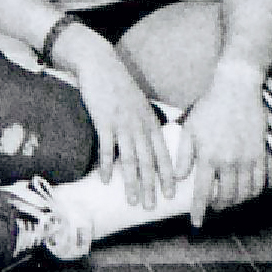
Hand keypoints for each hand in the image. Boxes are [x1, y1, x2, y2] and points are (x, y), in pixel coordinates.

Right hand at [58, 27, 173, 209]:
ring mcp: (122, 124)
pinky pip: (106, 148)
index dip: (167, 176)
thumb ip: (145, 123)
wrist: (99, 63)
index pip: (163, 154)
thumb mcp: (139, 103)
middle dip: (151, 186)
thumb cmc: (118, 84)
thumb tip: (149, 143)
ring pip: (130, 159)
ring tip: (133, 201)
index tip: (172, 195)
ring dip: (132, 183)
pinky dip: (106, 166)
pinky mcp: (103, 121)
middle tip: (153, 207)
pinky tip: (105, 180)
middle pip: (148, 162)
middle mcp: (139, 126)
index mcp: (150, 122)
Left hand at [182, 64, 268, 220]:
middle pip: (225, 197)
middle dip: (218, 207)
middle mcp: (228, 163)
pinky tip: (245, 192)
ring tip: (227, 201)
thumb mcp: (190, 129)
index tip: (196, 224)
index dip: (199, 211)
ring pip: (243, 194)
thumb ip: (184, 155)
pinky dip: (252, 193)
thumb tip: (179, 178)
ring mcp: (247, 160)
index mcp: (208, 157)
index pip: (202, 192)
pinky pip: (259, 183)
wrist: (236, 91)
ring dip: (234, 202)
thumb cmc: (209, 108)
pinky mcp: (261, 155)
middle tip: (213, 207)